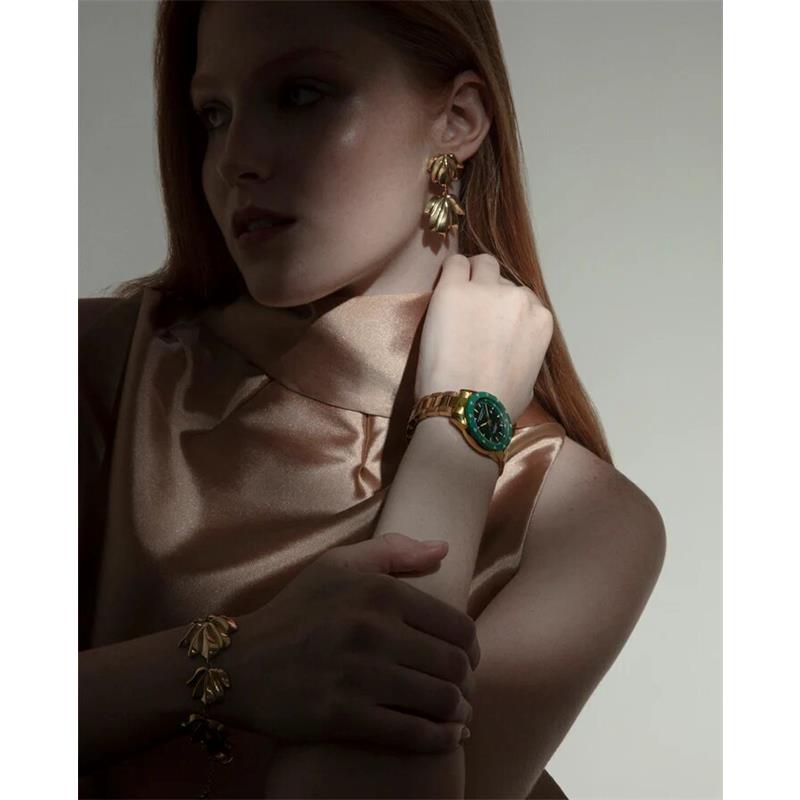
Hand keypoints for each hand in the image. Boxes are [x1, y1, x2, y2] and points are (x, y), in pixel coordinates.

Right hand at [226, 533, 477, 753]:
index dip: (471, 648)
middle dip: (467, 683)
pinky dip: (440, 740)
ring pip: (441, 700)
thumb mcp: (338, 565)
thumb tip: (444, 548)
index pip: (457, 626)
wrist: (238, 662)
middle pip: (455, 665)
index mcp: (380, 592)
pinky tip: (448, 738)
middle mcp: (374, 630)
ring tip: (458, 716)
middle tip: (462, 690)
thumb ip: (394, 551)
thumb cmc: (296, 610)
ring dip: (459, 713)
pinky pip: (412, 733)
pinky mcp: (344, 716)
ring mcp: (360, 675)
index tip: (465, 659)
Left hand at [415, 254, 552, 421]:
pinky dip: (451, 272)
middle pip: (502, 278)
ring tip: (455, 302)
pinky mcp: (454, 290)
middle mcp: (519, 298)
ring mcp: (486, 290)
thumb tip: (512, 348)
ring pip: (481, 264)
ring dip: (470, 277)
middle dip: (488, 291)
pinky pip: (454, 264)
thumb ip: (525, 350)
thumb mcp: (529, 377)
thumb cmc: (499, 404)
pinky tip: (444, 288)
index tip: (488, 322)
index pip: (522, 298)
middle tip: (470, 313)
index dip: (502, 309)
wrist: (467, 409)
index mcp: (540, 320)